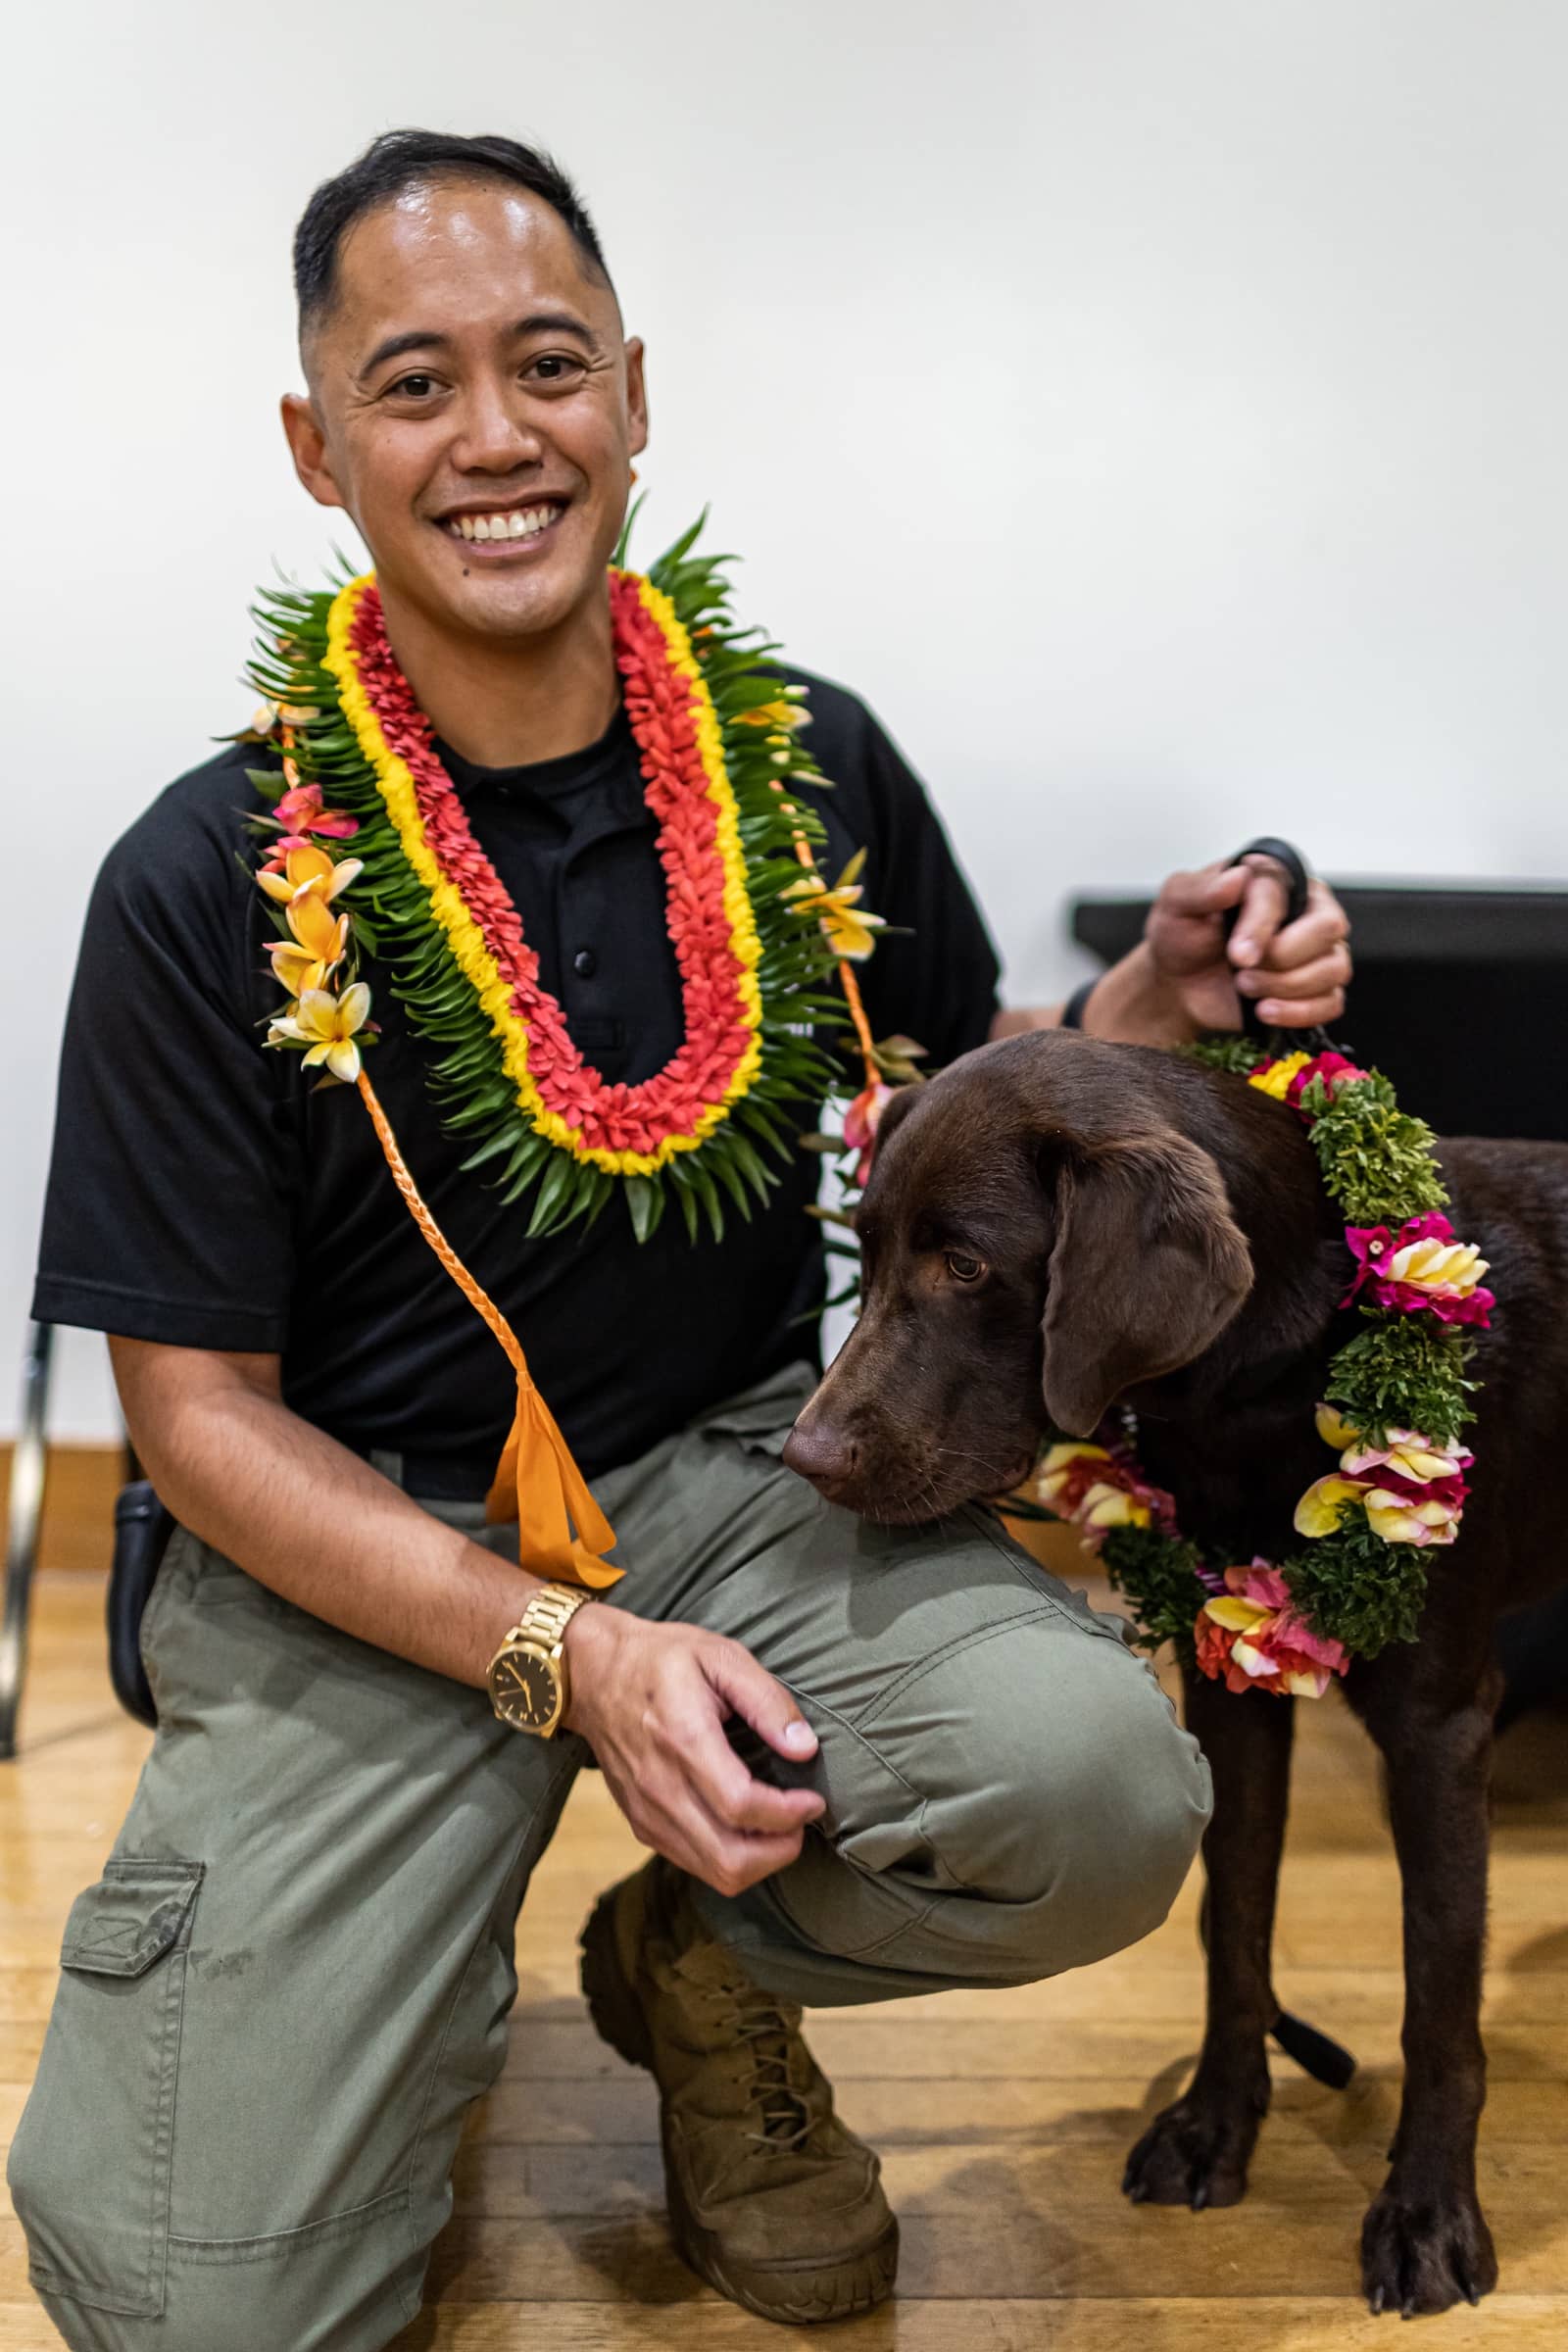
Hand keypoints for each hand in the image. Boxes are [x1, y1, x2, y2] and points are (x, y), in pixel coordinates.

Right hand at [562, 1607, 825, 1896]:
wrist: (591, 1674)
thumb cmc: (661, 1659)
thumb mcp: (721, 1656)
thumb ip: (766, 1701)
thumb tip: (804, 1747)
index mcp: (684, 1739)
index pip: (741, 1806)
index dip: (788, 1814)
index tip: (812, 1800)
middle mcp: (661, 1786)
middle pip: (730, 1858)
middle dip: (779, 1851)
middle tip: (800, 1822)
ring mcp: (647, 1811)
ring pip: (713, 1872)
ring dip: (759, 1862)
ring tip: (779, 1828)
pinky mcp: (641, 1824)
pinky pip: (693, 1863)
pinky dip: (729, 1859)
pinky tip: (745, 1829)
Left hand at [1143, 854, 1351, 1034]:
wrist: (1178, 982)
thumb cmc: (1183, 935)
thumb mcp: (1177, 904)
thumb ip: (1201, 889)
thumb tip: (1237, 877)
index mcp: (1278, 880)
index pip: (1288, 896)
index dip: (1262, 928)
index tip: (1237, 953)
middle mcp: (1307, 911)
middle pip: (1329, 929)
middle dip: (1282, 958)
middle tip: (1241, 970)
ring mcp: (1318, 952)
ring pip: (1334, 969)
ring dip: (1287, 986)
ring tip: (1246, 987)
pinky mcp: (1316, 990)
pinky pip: (1332, 1003)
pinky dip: (1299, 1012)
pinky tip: (1266, 1010)